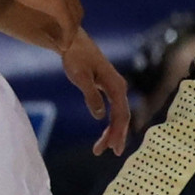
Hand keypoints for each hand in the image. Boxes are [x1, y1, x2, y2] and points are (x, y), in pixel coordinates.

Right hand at [0, 0, 85, 45]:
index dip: (69, 10)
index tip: (63, 20)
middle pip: (76, 7)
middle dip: (73, 21)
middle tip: (66, 33)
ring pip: (74, 17)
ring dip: (71, 31)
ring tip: (66, 42)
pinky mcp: (60, 7)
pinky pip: (68, 25)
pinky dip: (67, 36)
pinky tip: (64, 44)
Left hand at [59, 29, 129, 155]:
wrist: (73, 42)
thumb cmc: (76, 58)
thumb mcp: (81, 78)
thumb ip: (91, 97)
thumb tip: (99, 116)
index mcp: (116, 86)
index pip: (121, 114)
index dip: (118, 132)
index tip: (113, 148)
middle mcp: (119, 87)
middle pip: (122, 117)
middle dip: (116, 135)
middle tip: (107, 152)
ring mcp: (114, 88)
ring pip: (118, 114)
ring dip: (111, 131)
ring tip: (100, 148)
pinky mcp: (107, 88)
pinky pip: (113, 109)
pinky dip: (109, 122)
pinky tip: (104, 132)